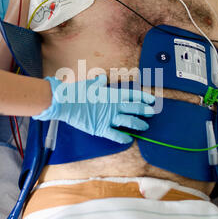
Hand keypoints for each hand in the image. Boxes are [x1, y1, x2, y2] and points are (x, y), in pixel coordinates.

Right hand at [33, 75, 155, 143]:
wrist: (65, 102)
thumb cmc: (77, 92)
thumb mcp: (90, 84)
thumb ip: (99, 83)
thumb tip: (102, 79)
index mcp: (112, 94)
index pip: (132, 95)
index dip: (144, 97)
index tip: (152, 99)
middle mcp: (113, 106)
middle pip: (135, 108)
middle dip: (145, 110)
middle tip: (152, 112)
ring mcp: (109, 117)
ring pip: (130, 122)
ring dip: (139, 124)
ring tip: (145, 126)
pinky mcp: (101, 128)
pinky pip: (116, 135)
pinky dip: (124, 137)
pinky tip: (129, 139)